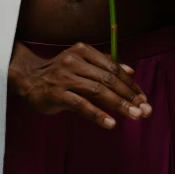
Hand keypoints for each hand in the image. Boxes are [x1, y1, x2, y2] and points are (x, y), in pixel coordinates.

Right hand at [10, 40, 151, 128]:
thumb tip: (130, 70)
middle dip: (129, 95)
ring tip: (134, 116)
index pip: (113, 67)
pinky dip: (97, 114)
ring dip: (119, 104)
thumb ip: (104, 66)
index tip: (143, 97)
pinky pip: (81, 105)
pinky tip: (111, 123)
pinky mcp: (57, 93)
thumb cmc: (60, 72)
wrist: (29, 78)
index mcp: (84, 51)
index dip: (130, 83)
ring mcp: (66, 76)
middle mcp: (76, 60)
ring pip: (98, 90)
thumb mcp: (82, 63)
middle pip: (108, 78)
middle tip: (145, 109)